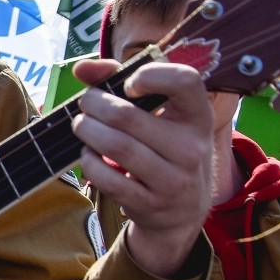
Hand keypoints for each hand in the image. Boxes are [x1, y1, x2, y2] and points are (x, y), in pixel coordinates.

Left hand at [72, 58, 212, 278]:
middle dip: (93, 104)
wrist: (182, 212)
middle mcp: (192, 148)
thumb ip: (119, 83)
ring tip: (81, 125)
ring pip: (115, 145)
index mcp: (198, 117)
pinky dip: (89, 162)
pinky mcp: (151, 204)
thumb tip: (81, 67)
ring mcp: (174, 180)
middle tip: (86, 104)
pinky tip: (89, 155)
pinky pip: (107, 178)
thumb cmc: (163, 149)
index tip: (128, 85)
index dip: (150, 75)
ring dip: (86, 131)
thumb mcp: (158, 116)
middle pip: (127, 115)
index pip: (185, 81)